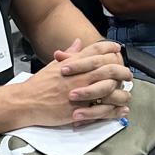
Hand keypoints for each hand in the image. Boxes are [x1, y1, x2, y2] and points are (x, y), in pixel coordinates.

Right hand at [10, 51, 131, 127]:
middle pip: (109, 68)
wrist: (26, 101)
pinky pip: (103, 110)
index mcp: (74, 64)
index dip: (110, 48)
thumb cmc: (39, 84)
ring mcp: (81, 92)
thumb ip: (69, 54)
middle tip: (128, 73)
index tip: (118, 49)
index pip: (96, 50)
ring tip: (127, 93)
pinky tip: (121, 111)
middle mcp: (80, 76)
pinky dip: (115, 111)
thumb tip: (78, 42)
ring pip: (111, 90)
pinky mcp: (81, 109)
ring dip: (122, 92)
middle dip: (123, 71)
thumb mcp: (54, 65)